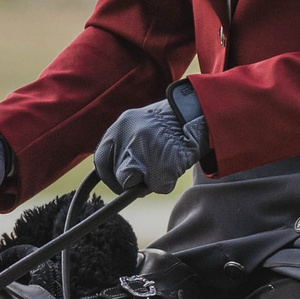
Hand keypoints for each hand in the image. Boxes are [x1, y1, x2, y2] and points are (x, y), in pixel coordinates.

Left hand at [93, 88, 207, 194]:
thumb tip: (118, 173)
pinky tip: (173, 166)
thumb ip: (123, 143)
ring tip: (161, 165)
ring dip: (146, 183)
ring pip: (134, 185)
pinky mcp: (163, 168)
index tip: (118, 181)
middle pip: (116, 176)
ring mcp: (145, 154)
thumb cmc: (169, 121)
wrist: (198, 112)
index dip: (108, 175)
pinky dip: (165, 182)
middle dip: (126, 182)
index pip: (101, 160)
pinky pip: (158, 187)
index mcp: (119, 127)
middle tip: (143, 176)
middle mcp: (128, 139)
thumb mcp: (138, 123)